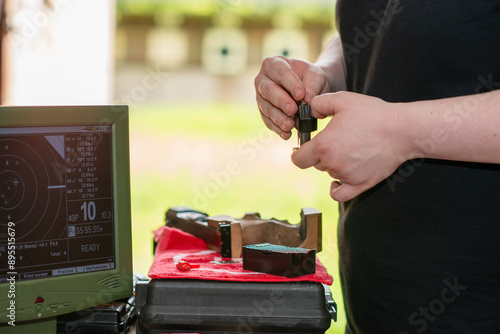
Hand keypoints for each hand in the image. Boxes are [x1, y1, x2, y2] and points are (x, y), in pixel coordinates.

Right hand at [254, 56, 329, 138]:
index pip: (280, 72)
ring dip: (278, 118)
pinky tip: (286, 134)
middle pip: (268, 90)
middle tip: (293, 110)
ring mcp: (261, 97)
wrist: (308, 90)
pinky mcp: (264, 112)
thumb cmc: (310, 79)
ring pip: (266, 108)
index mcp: (274, 64)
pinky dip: (277, 128)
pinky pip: (267, 121)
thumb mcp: (316, 76)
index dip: (290, 84)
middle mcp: (263, 80)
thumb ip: (313, 85)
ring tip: (290, 125)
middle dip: (281, 101)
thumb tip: (308, 101)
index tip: (301, 95)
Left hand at [291, 91, 412, 201]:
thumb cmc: (373, 113)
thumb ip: (319, 103)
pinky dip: (335, 189)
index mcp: (324, 145)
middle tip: (336, 140)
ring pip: (330, 173)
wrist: (402, 130)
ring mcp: (346, 176)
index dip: (298, 153)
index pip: (298, 159)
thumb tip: (309, 111)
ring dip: (333, 164)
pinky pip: (340, 195)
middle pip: (315, 164)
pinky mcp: (360, 184)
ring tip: (350, 148)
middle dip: (321, 154)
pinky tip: (336, 182)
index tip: (303, 149)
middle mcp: (332, 163)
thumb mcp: (343, 99)